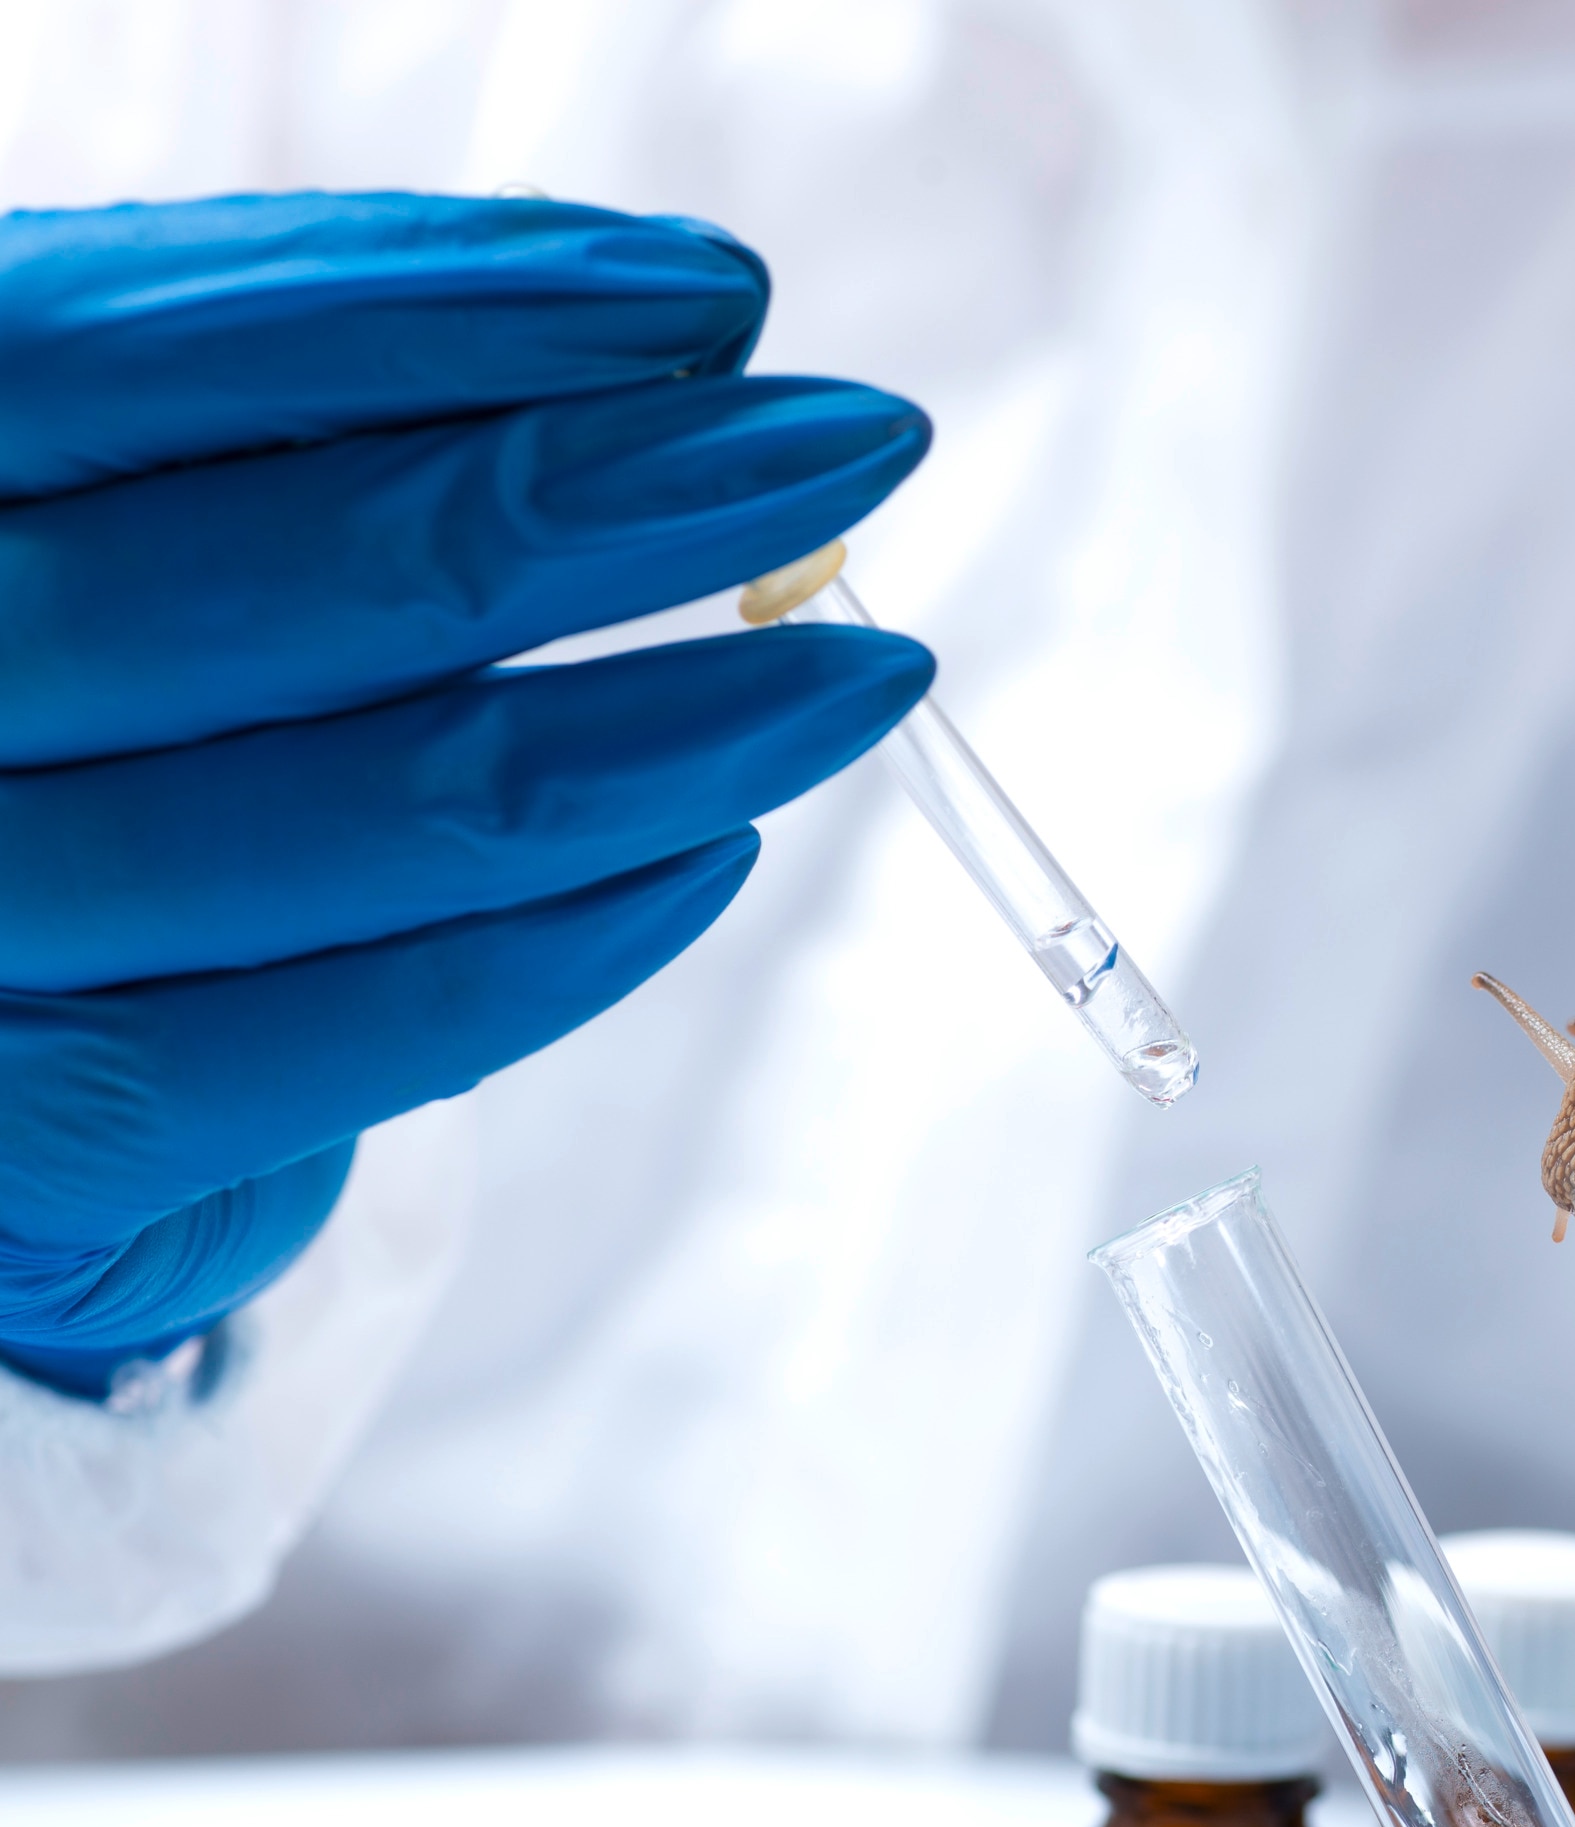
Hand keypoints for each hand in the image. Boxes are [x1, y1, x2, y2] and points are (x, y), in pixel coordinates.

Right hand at [0, 192, 934, 1393]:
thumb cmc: (71, 732)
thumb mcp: (115, 529)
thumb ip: (311, 431)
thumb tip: (671, 353)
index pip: (123, 345)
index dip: (442, 306)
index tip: (711, 299)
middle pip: (302, 575)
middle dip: (625, 500)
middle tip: (858, 450)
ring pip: (374, 809)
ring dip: (669, 726)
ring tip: (857, 671)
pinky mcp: (44, 1143)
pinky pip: (351, 1037)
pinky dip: (565, 940)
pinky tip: (718, 853)